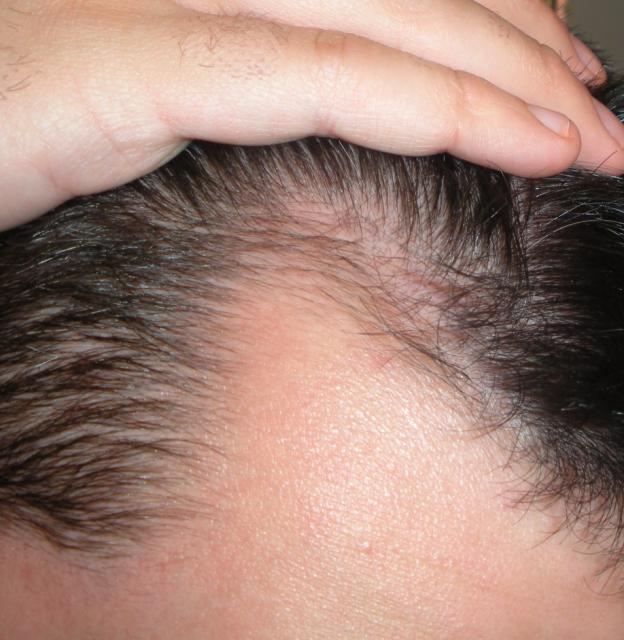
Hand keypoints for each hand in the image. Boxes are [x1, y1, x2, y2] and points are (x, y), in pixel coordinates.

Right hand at [1, 0, 621, 229]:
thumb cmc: (20, 121)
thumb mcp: (157, 87)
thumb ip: (256, 75)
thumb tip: (334, 95)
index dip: (487, 17)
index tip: (552, 79)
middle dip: (519, 47)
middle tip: (595, 110)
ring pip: (382, 23)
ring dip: (503, 80)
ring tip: (589, 137)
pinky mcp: (141, 61)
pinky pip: (319, 80)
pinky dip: (430, 109)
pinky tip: (525, 144)